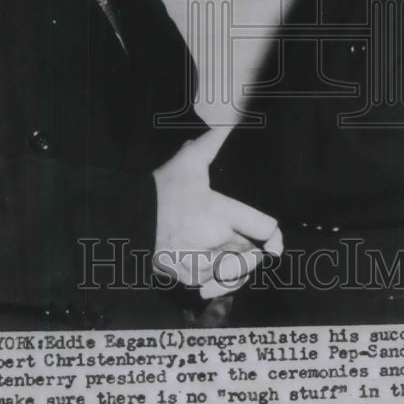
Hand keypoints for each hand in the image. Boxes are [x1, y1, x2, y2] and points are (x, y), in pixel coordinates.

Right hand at [153, 127, 282, 297]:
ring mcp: (202, 262)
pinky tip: (219, 268)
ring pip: (237, 272)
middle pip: (253, 252)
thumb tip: (229, 119)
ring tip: (236, 254)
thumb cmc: (162, 189)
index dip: (273, 233)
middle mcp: (216, 241)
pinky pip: (217, 285)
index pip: (265, 229)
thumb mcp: (189, 161)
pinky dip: (222, 280)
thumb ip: (212, 140)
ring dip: (240, 265)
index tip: (273, 236)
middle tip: (248, 239)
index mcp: (220, 212)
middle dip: (254, 247)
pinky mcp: (189, 277)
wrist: (130, 217)